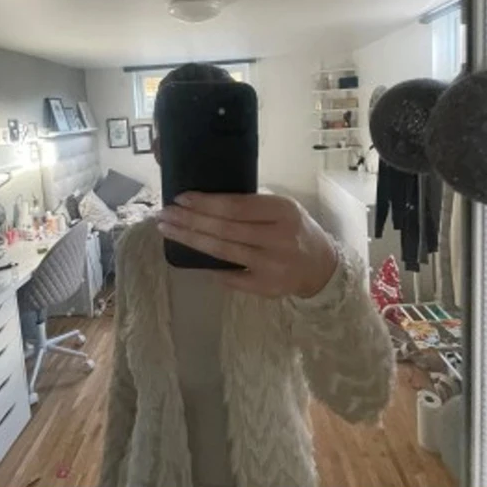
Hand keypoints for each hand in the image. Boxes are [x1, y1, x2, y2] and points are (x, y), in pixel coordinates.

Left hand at [156, 193, 338, 298]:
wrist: (321, 266)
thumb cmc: (294, 230)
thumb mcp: (282, 208)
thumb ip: (252, 206)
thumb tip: (204, 202)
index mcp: (283, 211)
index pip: (236, 206)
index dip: (205, 203)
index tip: (181, 198)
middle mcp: (278, 238)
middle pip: (224, 229)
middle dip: (190, 220)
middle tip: (165, 214)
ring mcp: (272, 265)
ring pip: (222, 251)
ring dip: (191, 239)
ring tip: (168, 230)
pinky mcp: (267, 287)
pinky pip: (229, 276)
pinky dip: (209, 266)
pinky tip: (189, 256)